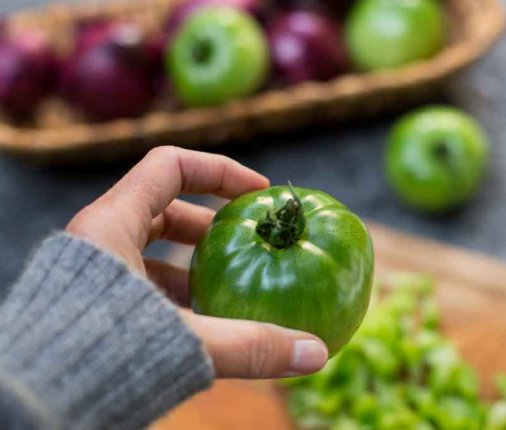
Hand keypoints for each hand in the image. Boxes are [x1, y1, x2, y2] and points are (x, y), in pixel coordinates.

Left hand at [66, 146, 327, 378]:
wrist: (31, 402)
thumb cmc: (95, 357)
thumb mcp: (184, 342)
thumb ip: (251, 347)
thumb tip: (314, 354)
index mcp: (110, 225)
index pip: (169, 167)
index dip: (219, 171)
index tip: (258, 194)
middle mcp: (98, 241)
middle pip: (163, 209)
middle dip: (212, 226)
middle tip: (249, 245)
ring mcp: (92, 275)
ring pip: (152, 252)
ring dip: (195, 267)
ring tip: (232, 290)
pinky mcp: (92, 307)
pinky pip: (142, 287)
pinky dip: (177, 298)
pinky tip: (204, 326)